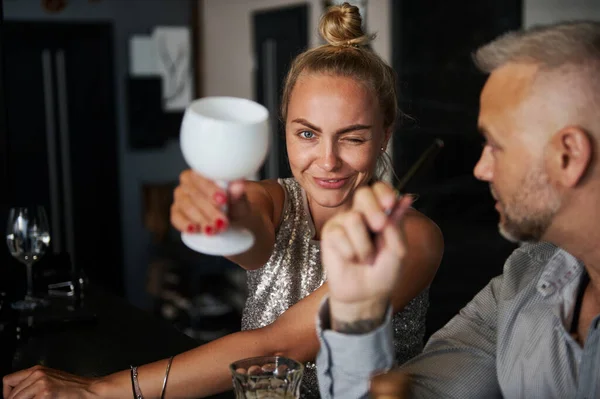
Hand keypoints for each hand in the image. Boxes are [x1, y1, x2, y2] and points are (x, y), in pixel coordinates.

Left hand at [3, 365, 99, 398]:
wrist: (90, 390)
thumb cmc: (74, 387)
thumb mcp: (50, 379)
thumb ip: (33, 384)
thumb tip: (18, 395)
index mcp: (37, 370)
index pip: (7, 381)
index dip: (7, 394)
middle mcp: (37, 375)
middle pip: (11, 394)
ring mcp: (41, 384)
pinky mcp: (46, 394)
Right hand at [170, 169, 250, 234]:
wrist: (229, 218)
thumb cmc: (233, 204)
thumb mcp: (238, 200)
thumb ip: (237, 194)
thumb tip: (238, 186)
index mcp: (202, 172)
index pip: (202, 178)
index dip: (212, 189)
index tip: (223, 200)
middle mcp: (187, 183)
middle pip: (195, 195)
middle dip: (209, 210)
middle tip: (222, 222)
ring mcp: (180, 198)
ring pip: (186, 206)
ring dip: (200, 219)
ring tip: (213, 229)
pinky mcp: (176, 212)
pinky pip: (176, 218)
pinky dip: (185, 224)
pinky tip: (194, 229)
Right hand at [321, 182, 411, 326]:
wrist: (366, 294)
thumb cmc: (383, 271)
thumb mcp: (397, 250)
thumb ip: (397, 225)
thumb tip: (406, 199)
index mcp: (381, 213)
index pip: (379, 189)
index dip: (384, 192)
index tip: (391, 203)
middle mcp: (362, 213)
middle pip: (363, 194)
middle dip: (373, 208)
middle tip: (379, 226)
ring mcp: (344, 222)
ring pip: (353, 218)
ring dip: (363, 245)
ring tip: (366, 258)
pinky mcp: (330, 233)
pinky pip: (339, 234)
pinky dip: (349, 251)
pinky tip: (350, 259)